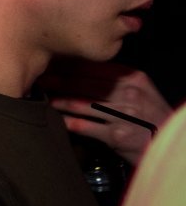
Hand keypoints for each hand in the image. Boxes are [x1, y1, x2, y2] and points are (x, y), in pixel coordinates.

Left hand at [40, 59, 170, 165]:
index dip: (70, 66)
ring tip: (43, 97)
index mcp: (133, 78)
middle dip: (59, 81)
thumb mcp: (139, 90)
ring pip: (82, 104)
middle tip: (40, 79)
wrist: (166, 141)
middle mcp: (129, 93)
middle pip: (85, 84)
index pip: (95, 68)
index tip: (50, 64)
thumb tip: (80, 70)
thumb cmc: (148, 115)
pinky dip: (68, 122)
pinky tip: (55, 119)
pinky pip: (86, 126)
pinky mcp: (118, 135)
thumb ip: (115, 79)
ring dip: (59, 100)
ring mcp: (124, 114)